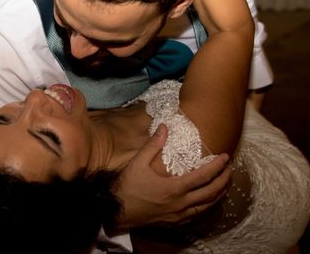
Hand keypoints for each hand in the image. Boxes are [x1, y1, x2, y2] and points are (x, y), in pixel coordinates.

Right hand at [112, 124, 230, 231]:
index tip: (225, 156)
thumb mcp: (138, 163)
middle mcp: (181, 203)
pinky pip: (197, 215)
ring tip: (225, 185)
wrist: (118, 212)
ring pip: (207, 207)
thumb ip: (153, 145)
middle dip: (223, 180)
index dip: (217, 166)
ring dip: (219, 195)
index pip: (203, 176)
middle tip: (230, 170)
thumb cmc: (128, 186)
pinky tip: (207, 202)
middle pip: (211, 193)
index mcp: (174, 188)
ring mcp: (179, 215)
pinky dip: (207, 207)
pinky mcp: (175, 222)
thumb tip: (164, 126)